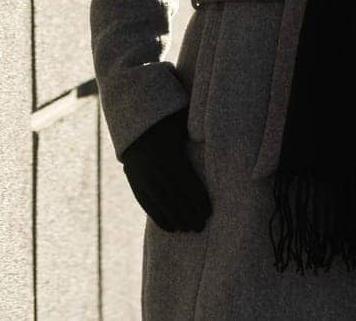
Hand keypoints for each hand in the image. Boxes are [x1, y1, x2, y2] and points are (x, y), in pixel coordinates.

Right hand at [119, 109, 210, 231]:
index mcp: (170, 155)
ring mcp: (143, 178)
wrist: (135, 128)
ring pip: (161, 204)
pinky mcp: (135, 184)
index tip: (209, 212)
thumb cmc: (168, 125)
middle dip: (189, 215)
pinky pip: (147, 205)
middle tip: (201, 227)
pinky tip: (171, 228)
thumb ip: (198, 133)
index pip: (187, 184)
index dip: (198, 201)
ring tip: (189, 230)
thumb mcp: (182, 125)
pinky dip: (159, 218)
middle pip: (175, 198)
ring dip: (176, 220)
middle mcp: (155, 169)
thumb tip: (220, 134)